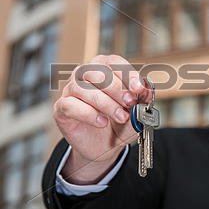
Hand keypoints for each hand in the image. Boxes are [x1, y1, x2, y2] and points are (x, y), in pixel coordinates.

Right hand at [53, 55, 151, 183]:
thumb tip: (147, 88)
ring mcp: (71, 90)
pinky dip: (89, 114)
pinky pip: (70, 106)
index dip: (127, 74)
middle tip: (130, 103)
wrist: (105, 146)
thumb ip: (143, 100)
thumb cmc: (120, 123)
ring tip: (121, 117)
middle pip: (97, 72)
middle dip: (117, 89)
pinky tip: (102, 122)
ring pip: (83, 88)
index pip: (114, 62)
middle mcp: (84, 75)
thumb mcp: (137, 112)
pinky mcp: (61, 109)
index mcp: (104, 69)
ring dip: (106, 103)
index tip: (139, 88)